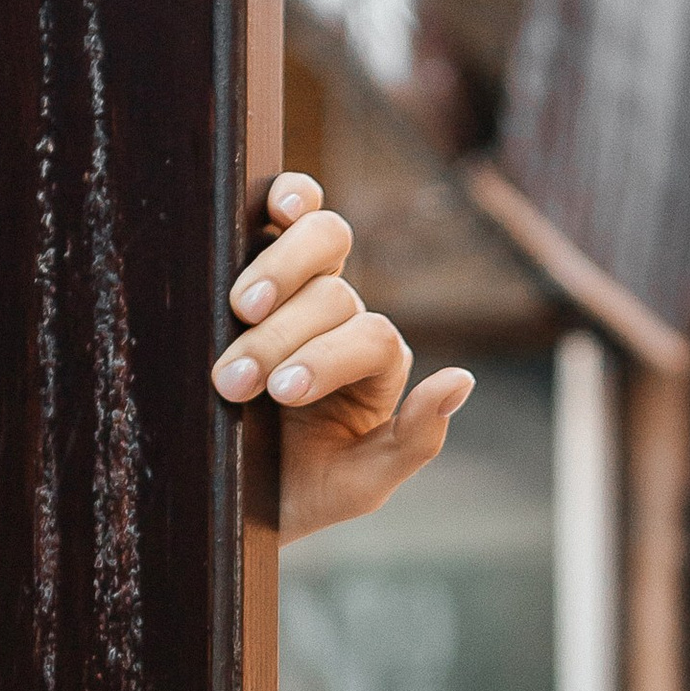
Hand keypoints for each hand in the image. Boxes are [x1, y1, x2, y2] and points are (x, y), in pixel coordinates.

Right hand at [219, 172, 473, 541]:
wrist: (228, 492)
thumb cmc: (299, 491)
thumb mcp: (361, 484)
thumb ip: (415, 440)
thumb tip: (461, 380)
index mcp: (377, 367)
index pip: (372, 338)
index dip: (327, 357)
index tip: (280, 392)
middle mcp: (346, 319)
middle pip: (336, 294)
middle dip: (283, 336)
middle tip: (238, 380)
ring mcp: (303, 286)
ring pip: (320, 238)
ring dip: (277, 272)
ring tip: (238, 313)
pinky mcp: (259, 264)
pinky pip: (286, 212)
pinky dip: (286, 198)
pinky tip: (273, 210)